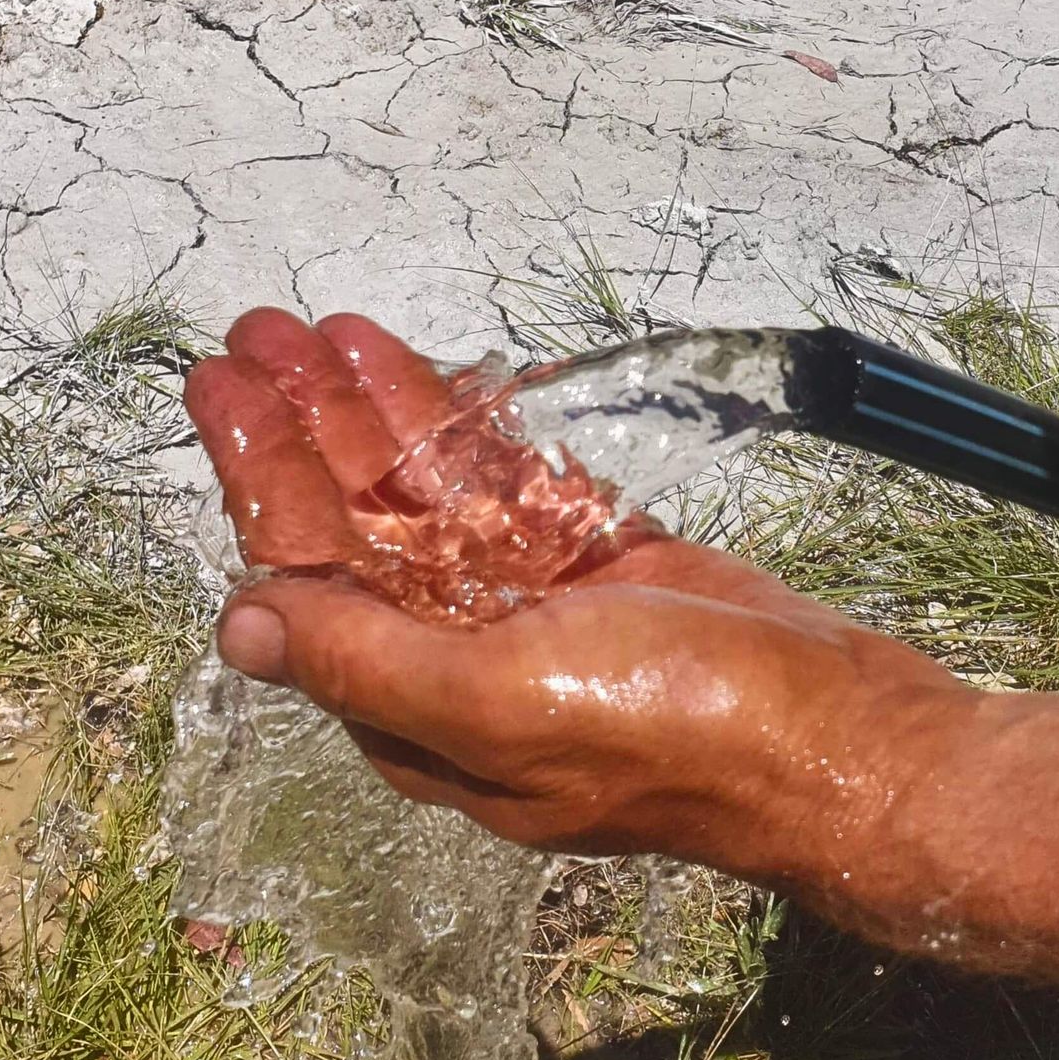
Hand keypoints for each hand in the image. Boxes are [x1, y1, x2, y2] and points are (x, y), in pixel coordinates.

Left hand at [183, 310, 971, 871]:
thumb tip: (238, 627)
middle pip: (362, 527)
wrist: (839, 731)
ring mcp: (537, 610)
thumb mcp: (501, 705)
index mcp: (421, 710)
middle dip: (307, 428)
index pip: (310, 581)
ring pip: (436, 499)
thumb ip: (366, 661)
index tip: (219, 387)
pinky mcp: (603, 567)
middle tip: (259, 330)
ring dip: (381, 413)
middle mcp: (464, 661)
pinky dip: (476, 433)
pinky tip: (434, 376)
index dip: (260, 479)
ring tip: (326, 329)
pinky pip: (516, 491)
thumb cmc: (672, 729)